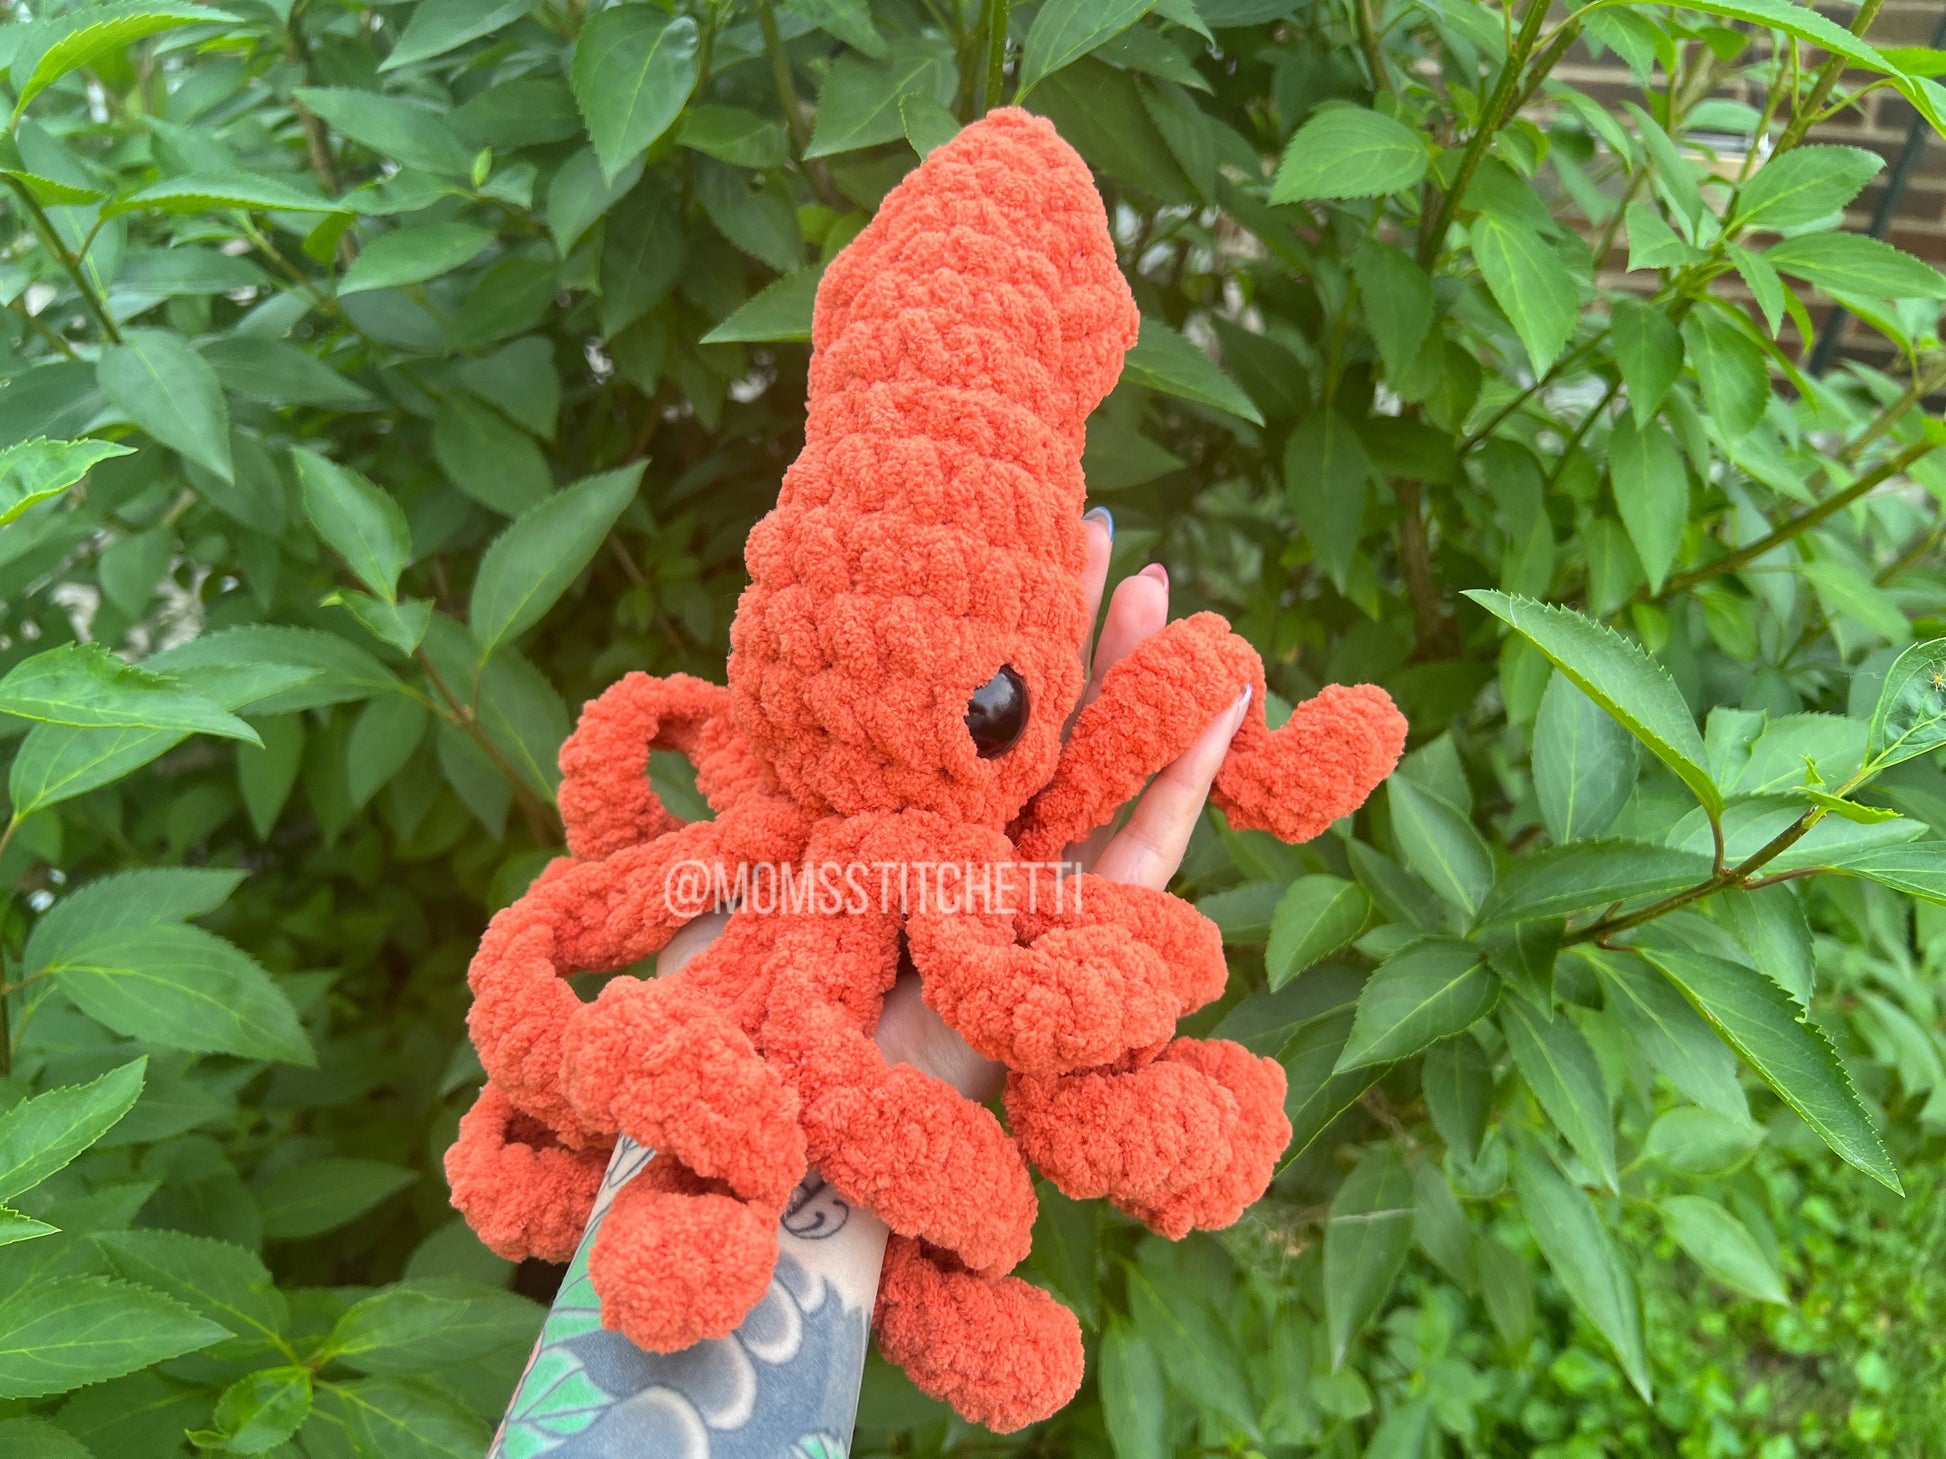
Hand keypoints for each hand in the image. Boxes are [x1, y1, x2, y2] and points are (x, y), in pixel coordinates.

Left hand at [658, 510, 1250, 1100]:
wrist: (794, 1132)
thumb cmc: (739, 1020)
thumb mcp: (722, 884)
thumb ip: (730, 808)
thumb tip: (678, 708)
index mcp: (897, 829)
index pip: (952, 711)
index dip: (981, 632)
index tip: (986, 542)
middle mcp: (968, 852)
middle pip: (1036, 723)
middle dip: (1068, 628)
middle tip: (1097, 526)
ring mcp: (1024, 892)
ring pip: (1097, 767)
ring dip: (1136, 678)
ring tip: (1163, 582)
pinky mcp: (1071, 940)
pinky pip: (1143, 849)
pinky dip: (1186, 777)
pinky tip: (1222, 700)